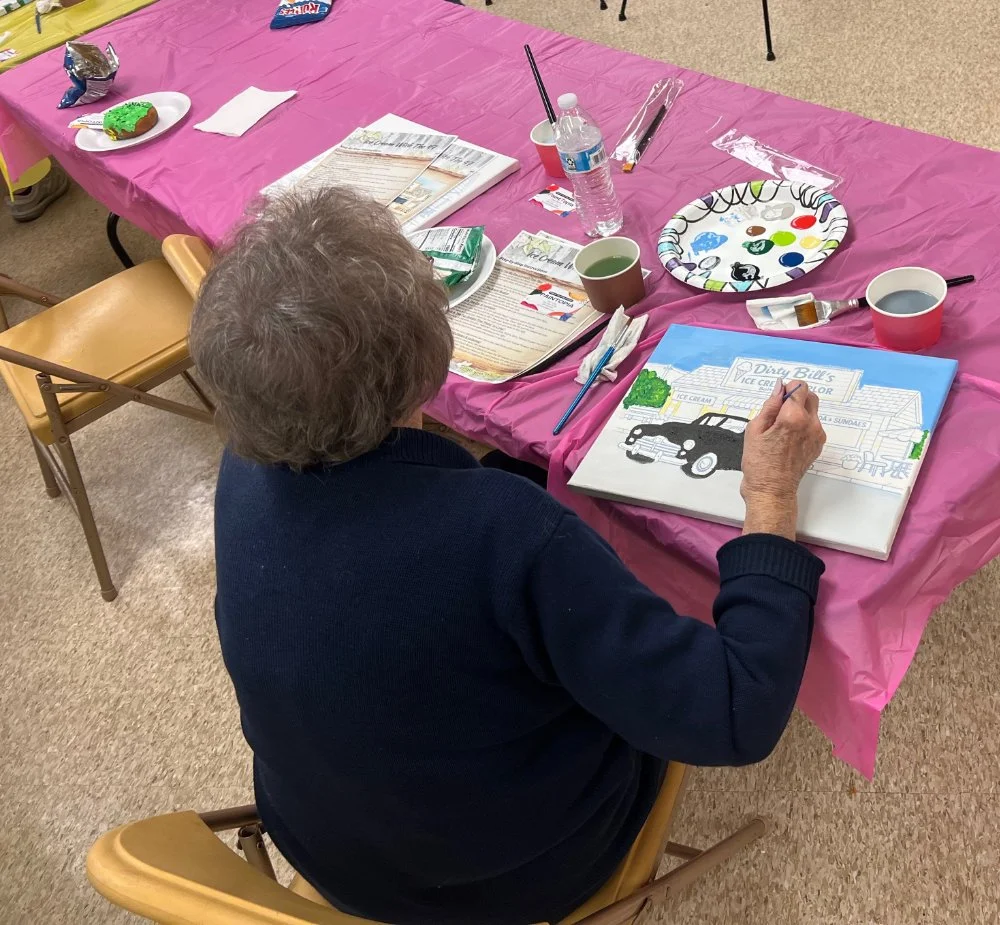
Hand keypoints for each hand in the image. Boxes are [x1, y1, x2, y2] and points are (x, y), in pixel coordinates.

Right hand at [740, 379, 826, 539]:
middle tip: (778, 413)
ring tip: (781, 430)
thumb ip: (770, 405)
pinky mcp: (818, 445)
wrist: (772, 490)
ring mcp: (817, 435)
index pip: (799, 387)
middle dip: (796, 398)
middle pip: (810, 396)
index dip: (786, 390)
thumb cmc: (759, 462)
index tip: (776, 401)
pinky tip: (787, 440)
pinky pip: (813, 426)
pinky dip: (803, 426)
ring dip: (800, 413)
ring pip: (813, 411)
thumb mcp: (755, 429)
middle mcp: (810, 424)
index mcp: (793, 417)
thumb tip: (779, 388)